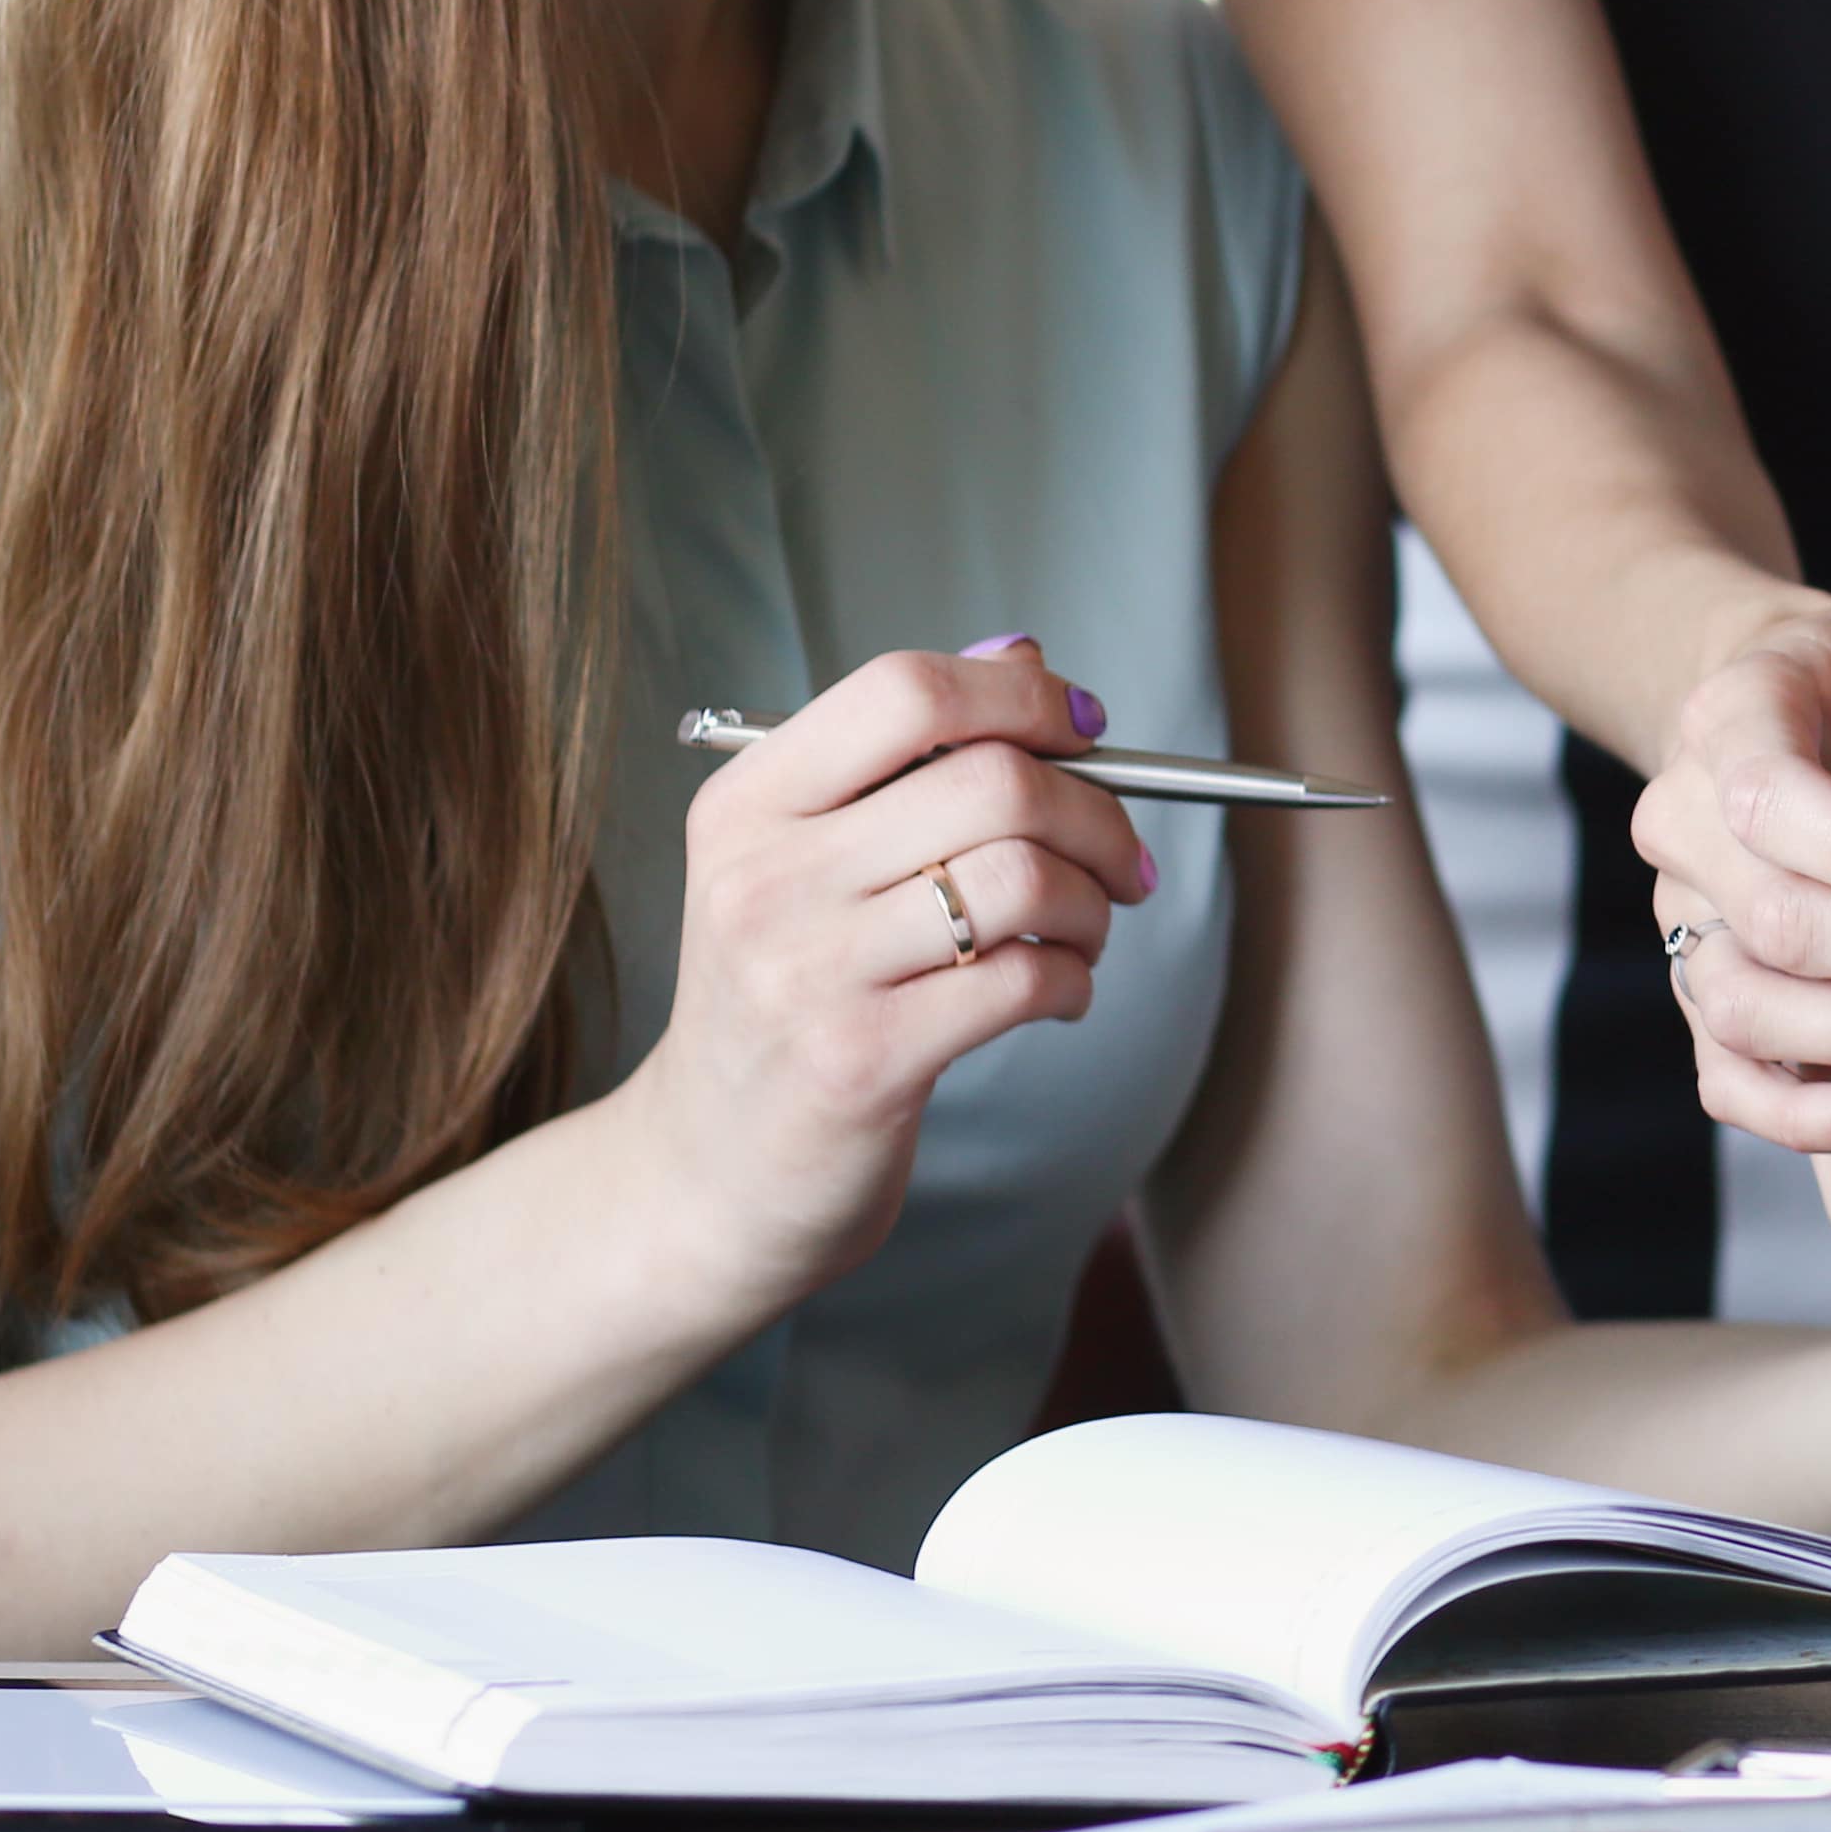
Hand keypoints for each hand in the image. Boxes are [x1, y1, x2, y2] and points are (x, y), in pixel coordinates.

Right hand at [614, 642, 1154, 1311]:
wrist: (706, 1175)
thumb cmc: (786, 1003)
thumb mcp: (805, 865)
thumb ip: (906, 762)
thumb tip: (1023, 656)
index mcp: (747, 805)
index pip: (904, 692)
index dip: (1022, 697)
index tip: (1086, 727)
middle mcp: (765, 878)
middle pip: (990, 780)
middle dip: (1097, 811)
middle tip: (1123, 857)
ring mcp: (807, 972)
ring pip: (1021, 877)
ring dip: (1095, 901)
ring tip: (1087, 930)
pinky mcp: (861, 1061)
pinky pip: (1023, 978)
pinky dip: (1075, 977)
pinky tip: (1060, 992)